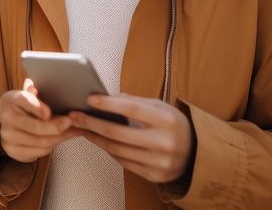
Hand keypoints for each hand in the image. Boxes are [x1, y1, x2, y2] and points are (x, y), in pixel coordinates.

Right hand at [0, 79, 79, 162]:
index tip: (49, 113)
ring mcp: (8, 137)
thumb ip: (32, 92)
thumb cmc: (21, 107)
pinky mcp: (14, 151)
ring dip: (59, 137)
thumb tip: (33, 86)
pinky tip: (61, 139)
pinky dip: (53, 146)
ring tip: (73, 131)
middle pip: (36, 127)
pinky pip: (39, 152)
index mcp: (10, 100)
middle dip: (56, 126)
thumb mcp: (26, 95)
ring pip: (41, 142)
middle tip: (71, 123)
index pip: (24, 102)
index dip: (37, 108)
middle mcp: (6, 119)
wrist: (6, 123)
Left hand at [69, 93, 194, 184]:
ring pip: (118, 150)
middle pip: (119, 133)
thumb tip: (105, 96)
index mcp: (166, 120)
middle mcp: (164, 143)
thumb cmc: (172, 123)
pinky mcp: (155, 176)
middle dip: (93, 123)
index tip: (89, 98)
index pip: (131, 109)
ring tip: (82, 127)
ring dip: (96, 138)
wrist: (196, 153)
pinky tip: (99, 140)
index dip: (108, 103)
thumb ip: (134, 101)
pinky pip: (124, 162)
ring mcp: (159, 162)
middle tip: (75, 115)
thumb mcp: (160, 106)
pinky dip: (109, 150)